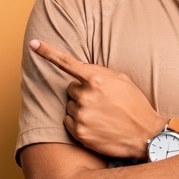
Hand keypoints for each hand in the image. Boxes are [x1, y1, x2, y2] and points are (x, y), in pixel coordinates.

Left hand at [29, 39, 164, 159]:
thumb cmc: (135, 104)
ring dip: (82, 108)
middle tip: (102, 101)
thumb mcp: (122, 80)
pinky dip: (78, 122)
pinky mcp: (79, 132)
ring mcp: (81, 115)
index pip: (67, 63)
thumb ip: (99, 71)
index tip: (33, 43)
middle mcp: (86, 96)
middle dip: (83, 92)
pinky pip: (68, 121)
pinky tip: (96, 125)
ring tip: (102, 115)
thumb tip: (79, 68)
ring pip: (70, 105)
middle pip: (71, 88)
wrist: (145, 135)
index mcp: (96, 80)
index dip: (47, 52)